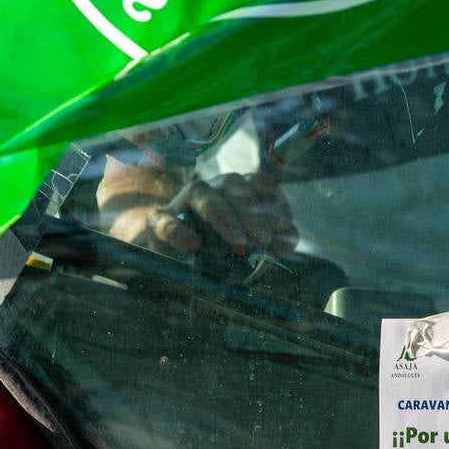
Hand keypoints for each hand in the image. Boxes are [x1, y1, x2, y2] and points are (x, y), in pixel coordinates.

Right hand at [146, 172, 297, 258]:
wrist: (181, 267)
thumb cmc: (223, 253)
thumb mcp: (253, 249)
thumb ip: (273, 242)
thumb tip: (289, 240)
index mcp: (238, 191)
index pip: (259, 182)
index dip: (274, 201)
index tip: (282, 228)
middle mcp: (213, 189)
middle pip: (233, 185)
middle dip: (251, 213)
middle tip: (262, 241)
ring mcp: (183, 202)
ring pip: (201, 192)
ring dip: (223, 216)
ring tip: (238, 245)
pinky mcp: (159, 222)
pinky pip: (166, 220)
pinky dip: (179, 232)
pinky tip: (195, 246)